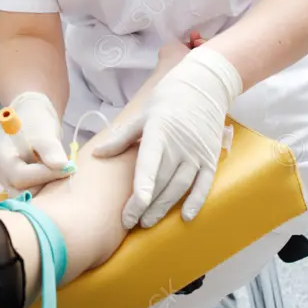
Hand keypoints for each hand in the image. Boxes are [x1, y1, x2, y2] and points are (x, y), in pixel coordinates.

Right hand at [0, 91, 70, 196]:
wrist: (34, 119)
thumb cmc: (36, 123)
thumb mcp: (44, 132)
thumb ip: (50, 149)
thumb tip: (61, 165)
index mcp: (2, 159)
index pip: (21, 177)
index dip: (45, 174)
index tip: (67, 167)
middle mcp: (2, 174)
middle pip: (22, 191)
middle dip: (45, 184)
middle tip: (65, 173)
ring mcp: (9, 182)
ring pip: (28, 196)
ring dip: (46, 188)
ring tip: (60, 174)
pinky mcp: (20, 186)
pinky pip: (33, 194)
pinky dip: (45, 188)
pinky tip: (55, 177)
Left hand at [92, 45, 241, 227]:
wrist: (204, 85)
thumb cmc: (167, 100)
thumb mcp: (140, 115)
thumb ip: (121, 138)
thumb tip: (97, 155)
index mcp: (158, 133)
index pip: (149, 166)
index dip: (142, 190)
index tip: (133, 208)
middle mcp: (179, 146)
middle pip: (161, 182)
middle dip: (146, 205)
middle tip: (129, 222)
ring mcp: (197, 153)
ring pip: (179, 187)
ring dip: (164, 207)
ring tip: (148, 222)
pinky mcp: (210, 158)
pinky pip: (204, 185)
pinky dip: (196, 202)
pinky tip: (185, 217)